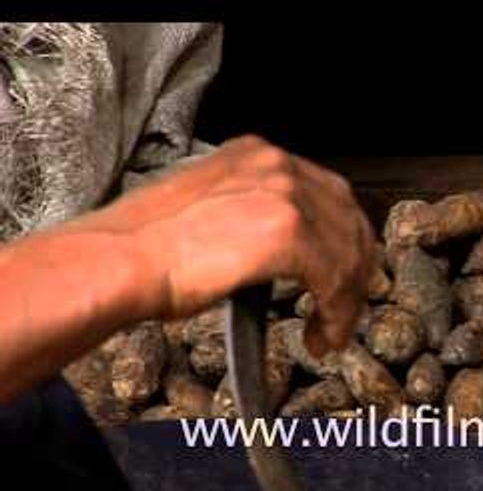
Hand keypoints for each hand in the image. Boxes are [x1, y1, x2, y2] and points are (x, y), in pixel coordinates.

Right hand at [77, 136, 374, 356]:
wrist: (117, 261)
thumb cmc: (146, 250)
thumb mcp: (212, 211)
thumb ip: (256, 216)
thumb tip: (291, 253)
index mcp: (258, 154)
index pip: (329, 195)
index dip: (346, 241)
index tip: (346, 276)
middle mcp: (277, 164)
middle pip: (349, 219)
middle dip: (356, 270)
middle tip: (347, 310)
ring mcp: (284, 194)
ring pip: (348, 253)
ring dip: (347, 301)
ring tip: (330, 334)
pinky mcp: (287, 232)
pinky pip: (335, 277)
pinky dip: (337, 313)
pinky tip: (322, 336)